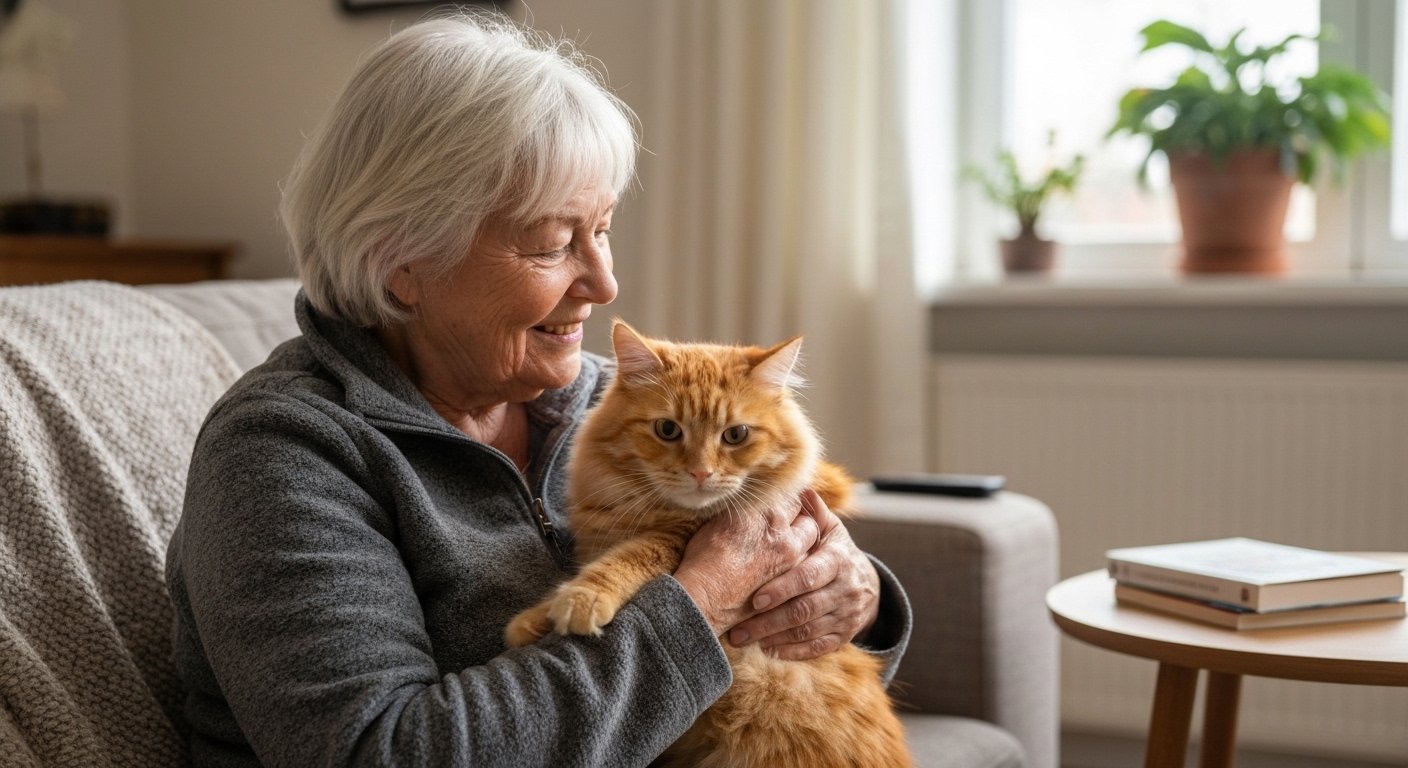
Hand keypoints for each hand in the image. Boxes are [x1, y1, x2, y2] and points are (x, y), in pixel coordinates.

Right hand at [673, 495, 818, 637]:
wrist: (705, 598)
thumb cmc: (703, 559)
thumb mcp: (717, 522)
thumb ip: (742, 511)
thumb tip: (747, 506)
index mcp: (764, 511)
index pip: (790, 498)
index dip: (786, 504)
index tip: (781, 510)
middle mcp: (783, 532)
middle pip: (808, 520)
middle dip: (802, 524)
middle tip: (791, 529)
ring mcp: (790, 559)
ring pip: (812, 545)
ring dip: (806, 545)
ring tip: (791, 550)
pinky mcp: (790, 583)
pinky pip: (807, 569)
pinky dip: (801, 567)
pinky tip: (788, 571)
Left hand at [726, 489, 879, 660]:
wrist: (868, 584)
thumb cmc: (834, 551)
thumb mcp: (830, 529)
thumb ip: (812, 512)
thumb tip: (800, 487)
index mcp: (838, 559)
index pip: (808, 576)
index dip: (781, 588)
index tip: (754, 599)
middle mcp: (845, 589)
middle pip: (805, 609)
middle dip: (768, 621)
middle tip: (737, 629)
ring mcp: (846, 615)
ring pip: (808, 631)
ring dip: (774, 638)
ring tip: (744, 639)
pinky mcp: (844, 636)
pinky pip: (818, 647)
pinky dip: (792, 651)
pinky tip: (768, 651)